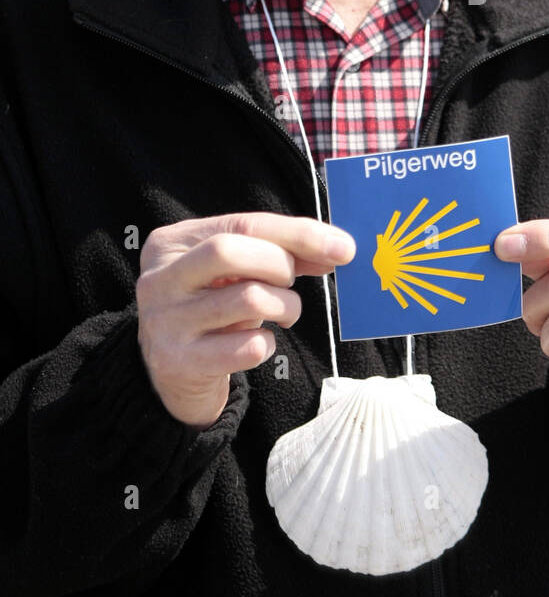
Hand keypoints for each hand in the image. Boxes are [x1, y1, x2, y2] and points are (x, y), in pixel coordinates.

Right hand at [136, 212, 354, 428]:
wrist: (173, 372)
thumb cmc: (213, 308)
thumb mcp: (237, 271)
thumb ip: (280, 254)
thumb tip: (337, 248)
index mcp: (172, 243)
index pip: (242, 223)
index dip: (298, 233)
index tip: (342, 247)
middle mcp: (159, 278)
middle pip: (229, 251)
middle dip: (279, 264)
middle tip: (291, 282)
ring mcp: (165, 320)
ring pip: (247, 298)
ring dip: (285, 306)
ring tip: (284, 312)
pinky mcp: (179, 361)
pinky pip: (247, 347)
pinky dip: (267, 344)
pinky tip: (259, 342)